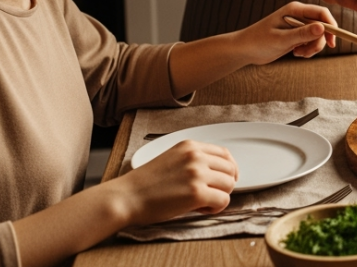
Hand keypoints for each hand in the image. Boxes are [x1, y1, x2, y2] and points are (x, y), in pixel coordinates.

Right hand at [112, 140, 236, 224]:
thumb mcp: (171, 159)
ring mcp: (197, 174)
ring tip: (202, 203)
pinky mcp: (197, 193)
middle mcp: (196, 157)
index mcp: (190, 146)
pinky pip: (223, 201)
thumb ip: (193, 161)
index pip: (225, 154)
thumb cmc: (145, 184)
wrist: (126, 197)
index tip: (225, 179)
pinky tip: (201, 209)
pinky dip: (216, 208)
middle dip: (225, 184)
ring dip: (220, 196)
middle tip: (212, 194)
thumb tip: (216, 172)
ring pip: (229, 185)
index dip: (229, 169)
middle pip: (230, 169)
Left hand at [237, 1, 338, 60]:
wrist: (245, 50)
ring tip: (298, 54)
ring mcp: (298, 25)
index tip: (333, 41)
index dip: (331, 25)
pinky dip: (308, 50)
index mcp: (295, 9)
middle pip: (322, 25)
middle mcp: (299, 15)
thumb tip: (323, 28)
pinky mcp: (297, 35)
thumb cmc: (259, 41)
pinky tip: (296, 53)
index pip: (321, 13)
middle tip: (308, 53)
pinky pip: (311, 41)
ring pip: (318, 36)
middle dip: (319, 41)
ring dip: (312, 47)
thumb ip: (302, 34)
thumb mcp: (281, 39)